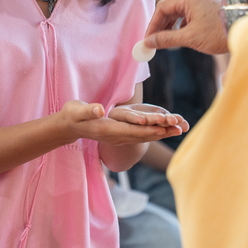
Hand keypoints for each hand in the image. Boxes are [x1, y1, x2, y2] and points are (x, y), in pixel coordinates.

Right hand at [56, 100, 175, 145]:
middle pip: (141, 136)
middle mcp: (115, 137)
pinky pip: (139, 136)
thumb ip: (88, 110)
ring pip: (142, 138)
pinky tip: (164, 131)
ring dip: (160, 134)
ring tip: (177, 130)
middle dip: (160, 133)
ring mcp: (118, 138)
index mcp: (106, 130)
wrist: (68, 126)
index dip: (147, 129)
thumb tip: (100, 109)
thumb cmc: (72, 115)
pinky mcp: (119, 136)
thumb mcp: (77, 110)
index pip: (131, 130)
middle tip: (179, 129)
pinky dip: (153, 133)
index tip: (163, 127)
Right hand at [143, 0, 228, 54]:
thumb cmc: (219, 32)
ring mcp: (202, 1)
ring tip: (167, 42)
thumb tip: (149, 42)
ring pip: (179, 13)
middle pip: (170, 10)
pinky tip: (181, 38)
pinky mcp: (208, 9)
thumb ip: (167, 39)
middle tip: (155, 43)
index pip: (162, 8)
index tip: (148, 39)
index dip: (153, 24)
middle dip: (161, 27)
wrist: (246, 31)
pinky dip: (182, 26)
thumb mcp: (190, 37)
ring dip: (172, 27)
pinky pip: (189, 15)